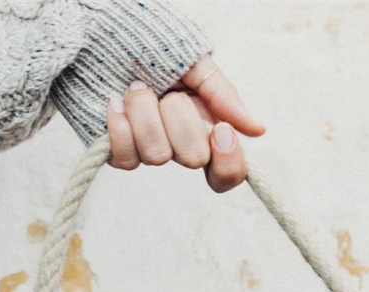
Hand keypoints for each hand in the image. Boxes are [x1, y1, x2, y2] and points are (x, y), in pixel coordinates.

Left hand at [106, 55, 264, 192]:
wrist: (111, 40)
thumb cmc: (157, 52)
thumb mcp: (197, 65)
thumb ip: (224, 97)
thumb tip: (257, 130)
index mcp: (206, 130)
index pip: (227, 173)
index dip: (228, 161)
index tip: (221, 130)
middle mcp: (180, 147)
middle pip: (194, 159)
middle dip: (180, 117)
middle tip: (169, 93)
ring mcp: (151, 151)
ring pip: (157, 156)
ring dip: (146, 112)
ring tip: (137, 87)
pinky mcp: (122, 153)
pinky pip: (126, 158)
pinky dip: (121, 125)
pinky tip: (116, 103)